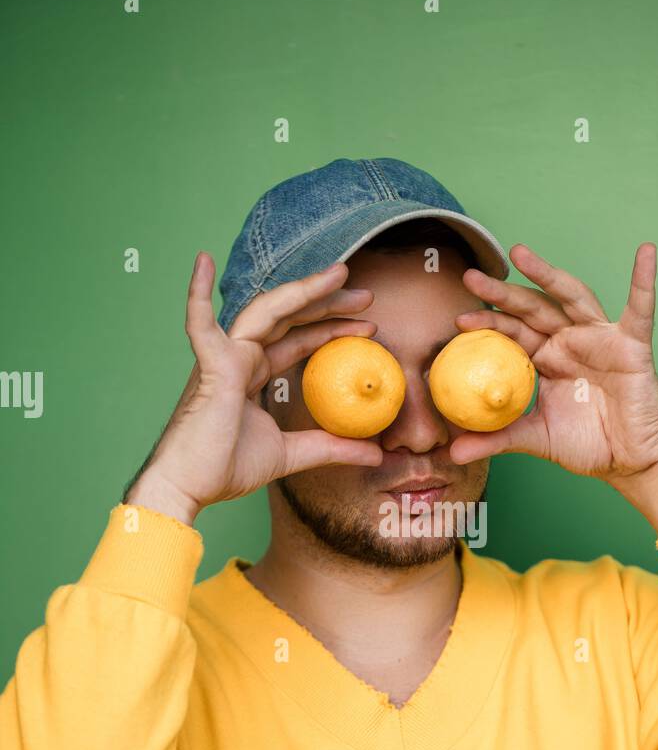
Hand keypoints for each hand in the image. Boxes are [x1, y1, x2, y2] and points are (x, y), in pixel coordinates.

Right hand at [125, 254, 382, 524]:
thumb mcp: (292, 455)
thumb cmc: (225, 468)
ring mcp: (222, 358)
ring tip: (339, 275)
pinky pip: (200, 325)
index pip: (298, 341)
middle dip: (328, 303)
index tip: (369, 326)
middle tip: (367, 296)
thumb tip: (376, 456)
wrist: (188, 488)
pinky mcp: (209, 367)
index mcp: (253, 374)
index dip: (332, 329)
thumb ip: (332, 448)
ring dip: (303, 291)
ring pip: (267, 312)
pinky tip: (202, 261)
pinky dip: (197, 294)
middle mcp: (239, 358)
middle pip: (289, 318)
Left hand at [449, 242, 657, 480]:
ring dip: (548, 274)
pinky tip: (645, 253)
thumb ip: (497, 439)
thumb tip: (454, 454)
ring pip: (572, 298)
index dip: (488, 323)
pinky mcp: (632, 344)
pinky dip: (643, 282)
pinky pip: (640, 310)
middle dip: (503, 292)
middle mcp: (570, 341)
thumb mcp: (536, 439)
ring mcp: (600, 338)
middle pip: (533, 308)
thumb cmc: (588, 445)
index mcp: (546, 358)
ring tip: (519, 254)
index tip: (459, 321)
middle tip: (471, 276)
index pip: (513, 333)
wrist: (630, 460)